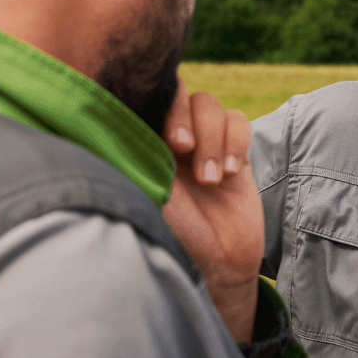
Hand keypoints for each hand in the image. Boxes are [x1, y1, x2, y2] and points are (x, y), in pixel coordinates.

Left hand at [160, 83, 261, 341]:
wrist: (218, 265)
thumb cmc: (173, 237)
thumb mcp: (146, 196)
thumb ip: (136, 158)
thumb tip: (119, 122)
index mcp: (141, 142)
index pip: (144, 97)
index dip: (159, 104)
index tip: (168, 141)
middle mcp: (170, 138)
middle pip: (179, 92)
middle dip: (184, 117)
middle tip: (183, 149)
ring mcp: (204, 143)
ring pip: (210, 106)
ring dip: (213, 139)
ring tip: (211, 180)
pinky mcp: (234, 151)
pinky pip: (238, 122)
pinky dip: (236, 143)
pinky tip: (231, 174)